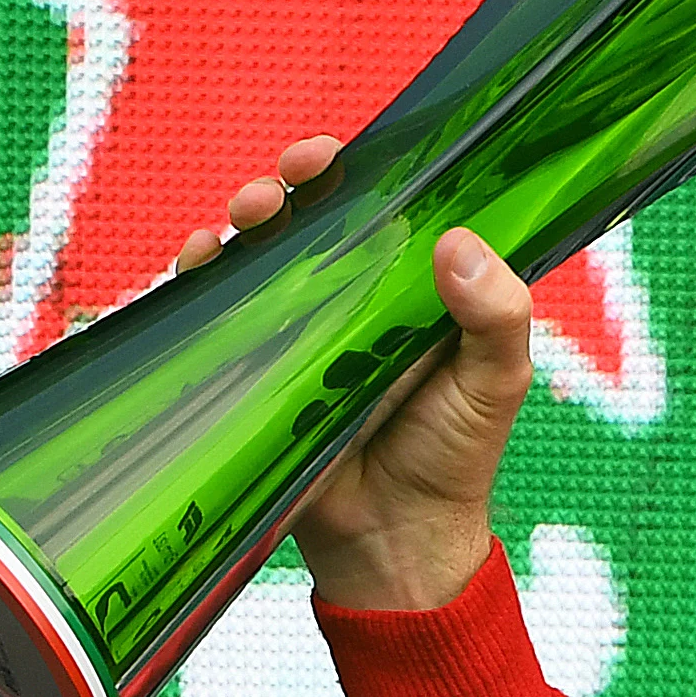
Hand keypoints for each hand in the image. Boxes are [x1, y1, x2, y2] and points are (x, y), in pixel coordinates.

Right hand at [175, 135, 528, 609]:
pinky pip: (216, 312)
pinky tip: (198, 265)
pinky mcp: (254, 368)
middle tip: (287, 182)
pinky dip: (198, 279)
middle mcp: (350, 299)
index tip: (336, 155)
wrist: (396, 541)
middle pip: (306, 218)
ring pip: (255, 255)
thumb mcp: (495, 382)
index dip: (355, 172)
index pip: (379, 207)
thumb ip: (497, 315)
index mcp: (411, 289)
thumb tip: (458, 243)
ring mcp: (296, 331)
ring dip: (241, 223)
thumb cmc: (455, 457)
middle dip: (286, 186)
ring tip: (247, 218)